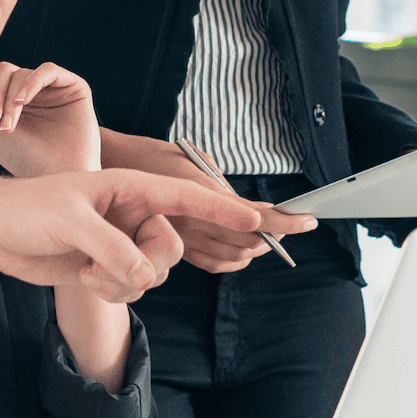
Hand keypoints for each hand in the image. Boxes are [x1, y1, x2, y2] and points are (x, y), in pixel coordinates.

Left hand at [0, 56, 100, 176]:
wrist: (54, 177)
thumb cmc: (18, 158)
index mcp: (9, 95)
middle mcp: (29, 88)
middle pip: (2, 69)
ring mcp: (51, 87)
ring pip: (21, 73)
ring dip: (9, 98)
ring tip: (7, 125)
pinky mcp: (73, 87)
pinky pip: (48, 70)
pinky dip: (31, 83)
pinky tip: (22, 102)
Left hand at [0, 167, 258, 301]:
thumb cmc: (26, 209)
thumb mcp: (70, 222)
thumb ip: (113, 249)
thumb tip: (145, 279)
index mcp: (128, 186)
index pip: (184, 195)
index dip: (221, 208)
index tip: (254, 220)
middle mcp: (131, 213)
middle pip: (171, 246)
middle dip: (148, 263)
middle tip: (115, 266)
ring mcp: (121, 242)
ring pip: (154, 274)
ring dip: (122, 283)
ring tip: (87, 271)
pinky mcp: (108, 268)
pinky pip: (133, 291)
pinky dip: (111, 293)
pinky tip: (82, 278)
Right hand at [96, 130, 316, 273]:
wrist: (108, 168)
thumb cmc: (151, 154)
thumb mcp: (191, 158)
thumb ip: (219, 184)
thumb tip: (244, 205)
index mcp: (200, 195)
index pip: (255, 217)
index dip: (286, 222)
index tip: (308, 220)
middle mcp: (191, 222)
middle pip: (248, 241)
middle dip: (277, 235)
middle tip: (296, 223)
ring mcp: (181, 239)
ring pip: (233, 258)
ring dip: (256, 249)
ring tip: (270, 235)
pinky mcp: (173, 249)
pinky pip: (212, 264)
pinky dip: (234, 260)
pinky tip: (242, 249)